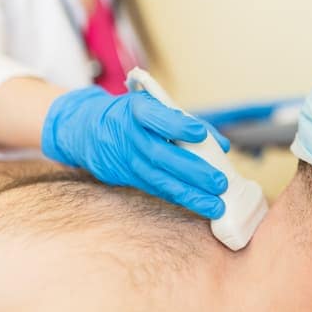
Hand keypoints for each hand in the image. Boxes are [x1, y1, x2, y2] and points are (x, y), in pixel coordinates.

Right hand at [41, 87, 230, 218]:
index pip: (156, 117)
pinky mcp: (130, 178)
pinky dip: (179, 198)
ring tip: (215, 206)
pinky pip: (157, 189)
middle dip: (193, 171)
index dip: (177, 125)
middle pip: (162, 155)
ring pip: (160, 180)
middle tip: (220, 182)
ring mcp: (129, 160)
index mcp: (137, 111)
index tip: (199, 134)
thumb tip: (221, 146)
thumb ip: (189, 123)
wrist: (90, 130)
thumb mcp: (153, 106)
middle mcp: (131, 136)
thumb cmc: (134, 115)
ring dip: (190, 195)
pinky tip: (199, 206)